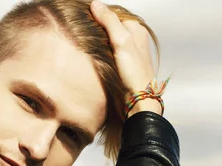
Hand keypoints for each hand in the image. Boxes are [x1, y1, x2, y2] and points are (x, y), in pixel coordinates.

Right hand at [90, 0, 161, 115]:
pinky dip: (98, 53)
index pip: (112, 14)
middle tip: (82, 34)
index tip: (84, 20)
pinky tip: (92, 58)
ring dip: (96, 42)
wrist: (138, 99)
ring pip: (107, 40)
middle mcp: (134, 38)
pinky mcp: (122, 65)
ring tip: (85, 45)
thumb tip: (95, 4)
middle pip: (110, 27)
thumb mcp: (121, 41)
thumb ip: (109, 21)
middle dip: (96, 29)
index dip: (98, 16)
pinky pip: (107, 52)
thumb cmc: (134, 72)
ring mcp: (127, 52)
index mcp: (136, 28)